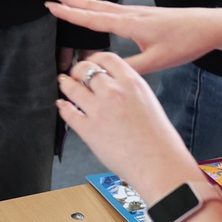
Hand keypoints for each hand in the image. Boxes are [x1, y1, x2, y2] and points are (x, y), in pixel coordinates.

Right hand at [48, 0, 221, 73]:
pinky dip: (97, 7)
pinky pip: (113, 9)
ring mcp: (137, 13)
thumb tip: (103, 72)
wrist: (210, 26)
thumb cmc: (186, 42)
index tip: (50, 6)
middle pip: (93, 5)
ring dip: (82, 0)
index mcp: (130, 24)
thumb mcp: (158, 61)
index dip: (70, 13)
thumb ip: (130, 67)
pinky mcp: (143, 16)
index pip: (92, 18)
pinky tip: (97, 10)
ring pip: (102, 5)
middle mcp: (130, 14)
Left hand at [56, 53, 197, 196]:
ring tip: (64, 84)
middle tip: (74, 73)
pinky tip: (62, 106)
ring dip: (66, 84)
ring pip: (72, 88)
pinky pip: (68, 113)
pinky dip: (63, 107)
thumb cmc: (159, 139)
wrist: (159, 163)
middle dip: (78, 69)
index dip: (94, 58)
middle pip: (86, 69)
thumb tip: (113, 85)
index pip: (106, 58)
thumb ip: (129, 89)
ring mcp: (99, 110)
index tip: (90, 61)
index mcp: (132, 83)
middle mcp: (114, 92)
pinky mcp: (88, 130)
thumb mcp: (149, 101)